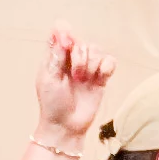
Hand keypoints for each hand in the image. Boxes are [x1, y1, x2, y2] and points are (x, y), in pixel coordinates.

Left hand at [35, 26, 114, 144]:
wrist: (66, 126)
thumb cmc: (52, 104)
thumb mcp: (48, 78)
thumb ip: (55, 56)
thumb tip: (60, 34)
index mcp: (56, 57)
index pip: (62, 33)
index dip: (65, 34)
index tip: (66, 45)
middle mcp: (72, 60)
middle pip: (81, 41)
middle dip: (79, 56)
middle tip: (75, 75)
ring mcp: (88, 69)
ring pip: (96, 49)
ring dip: (91, 63)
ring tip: (84, 80)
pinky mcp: (101, 78)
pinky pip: (110, 61)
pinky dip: (107, 66)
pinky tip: (99, 77)